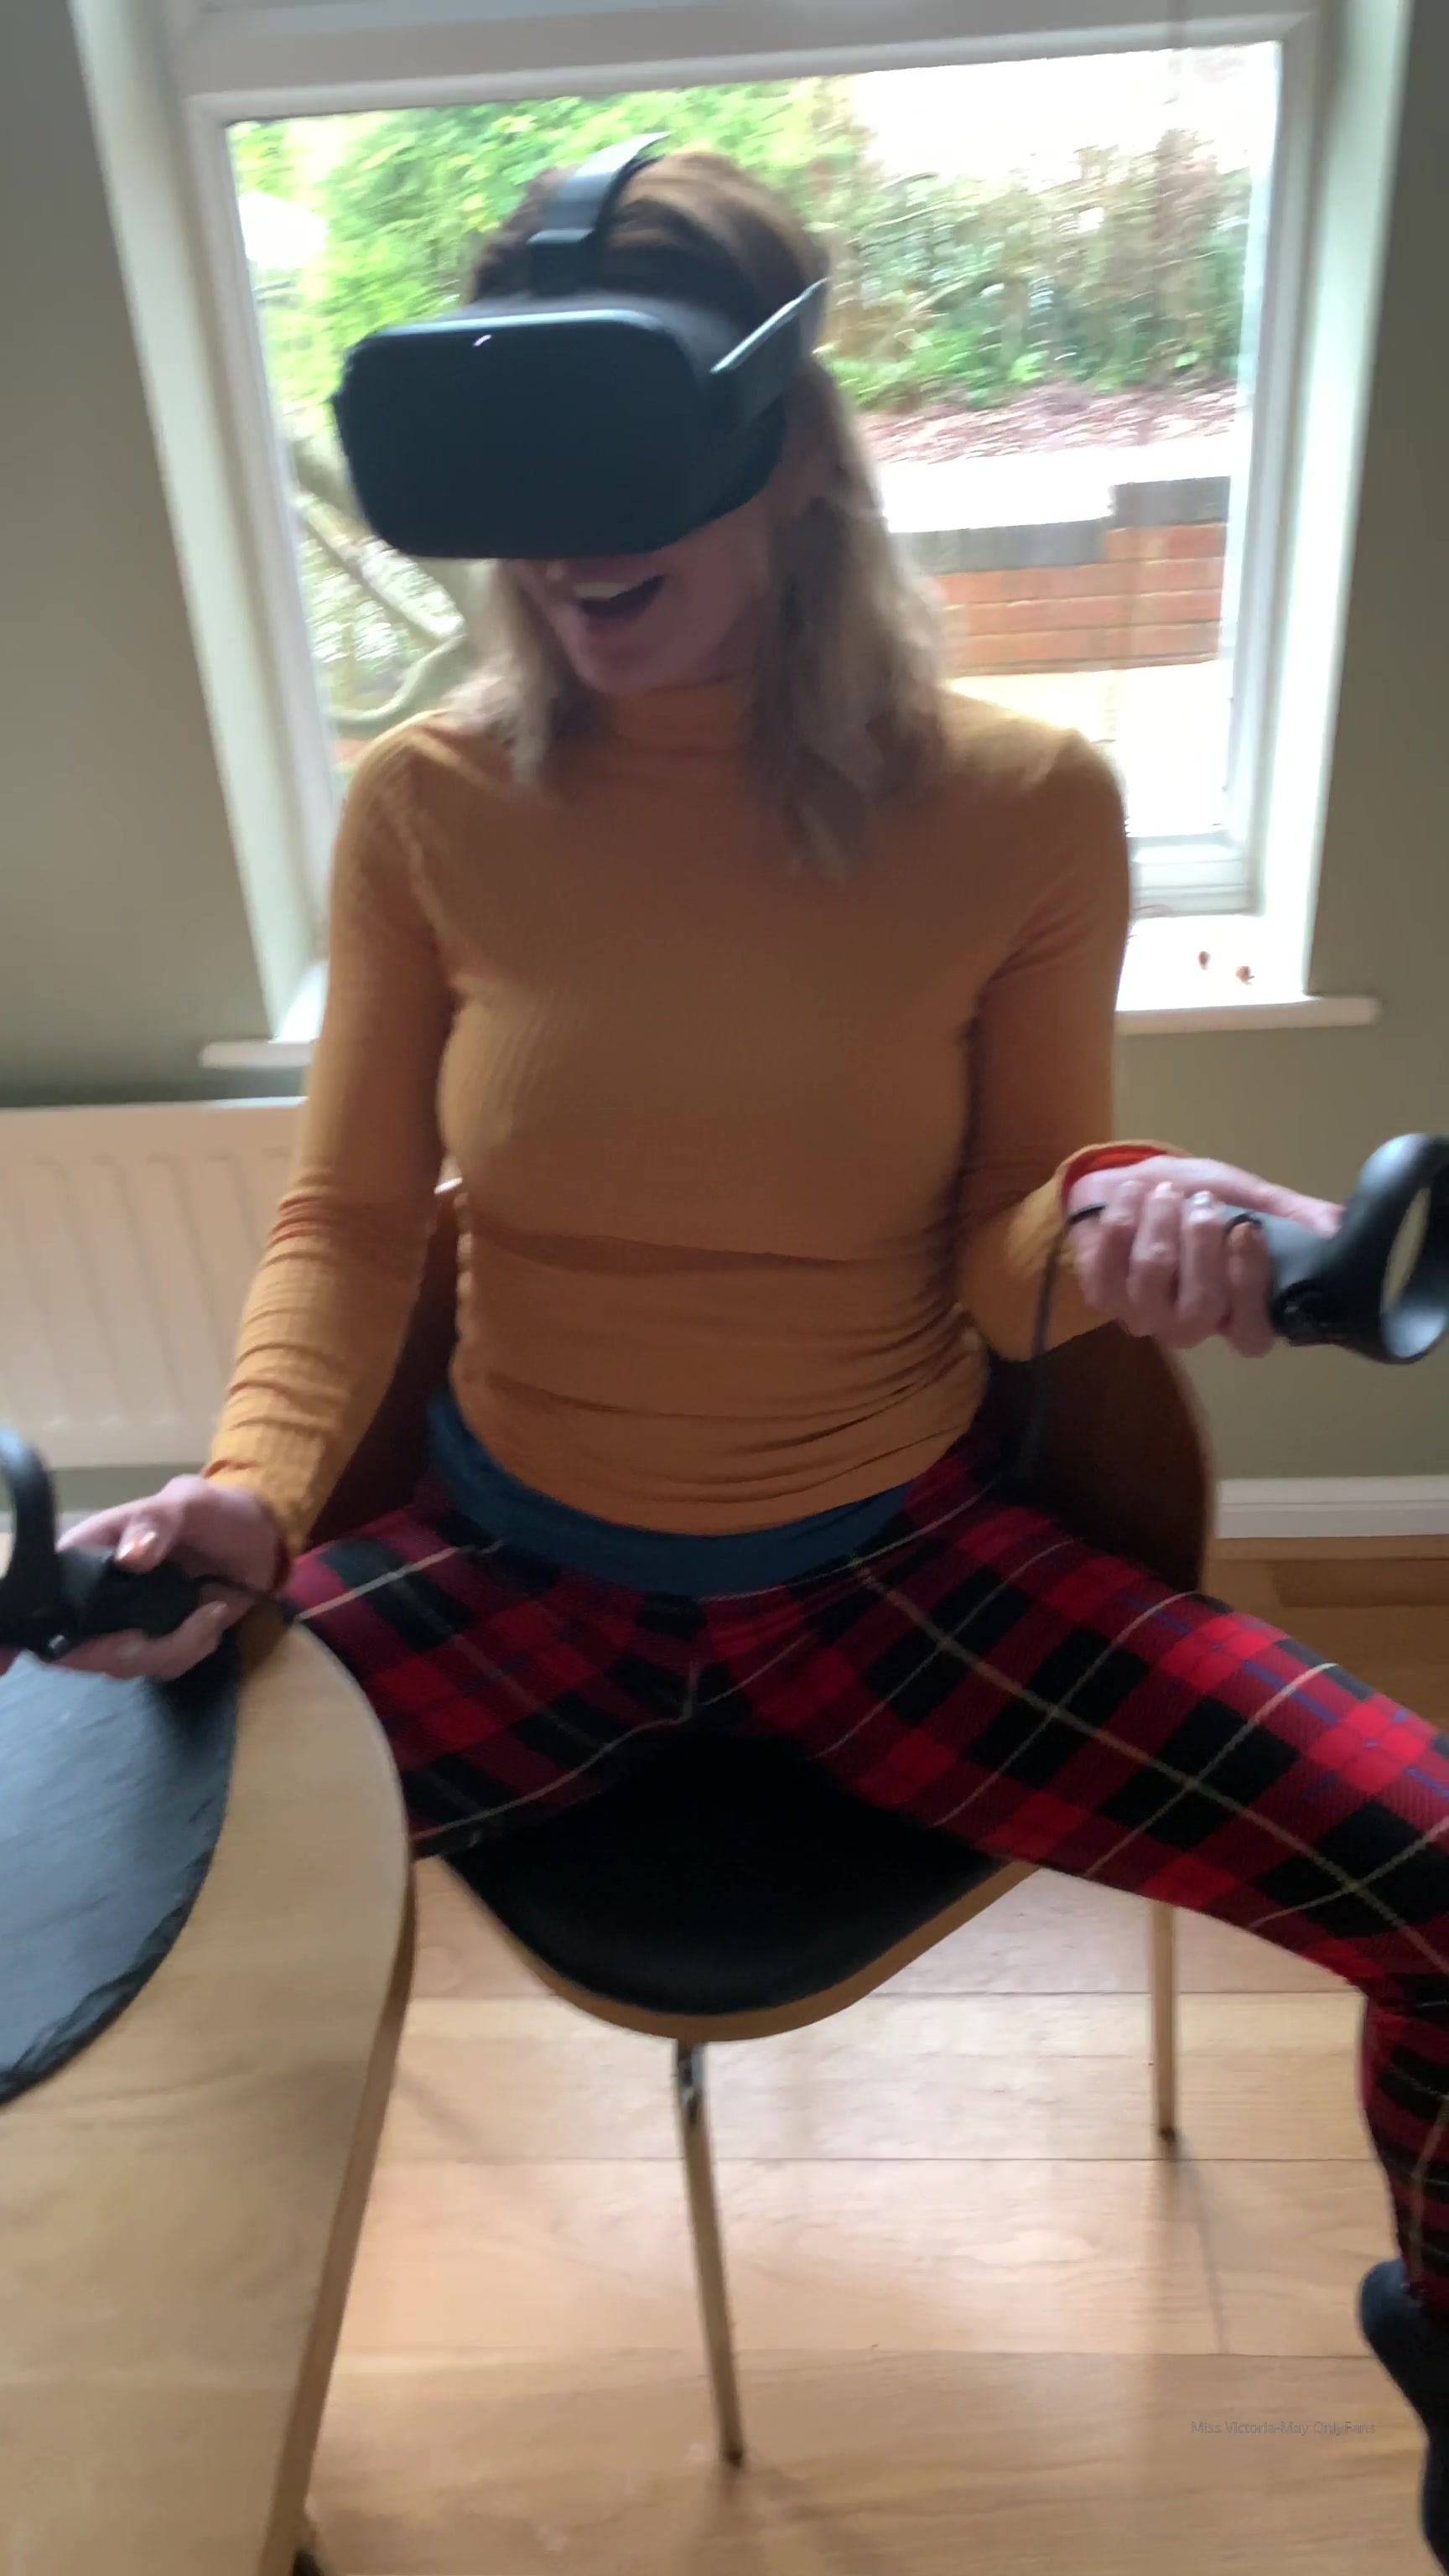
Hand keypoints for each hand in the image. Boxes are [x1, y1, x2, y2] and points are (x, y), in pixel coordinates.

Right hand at [0, 1477, 282, 1687]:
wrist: (257, 1537)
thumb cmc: (214, 1511)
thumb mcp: (188, 1503)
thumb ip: (157, 1522)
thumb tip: (130, 1557)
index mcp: (90, 1555)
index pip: (43, 1596)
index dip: (20, 1632)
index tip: (2, 1665)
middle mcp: (98, 1595)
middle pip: (81, 1650)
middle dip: (133, 1650)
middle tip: (193, 1624)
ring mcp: (126, 1623)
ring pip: (124, 1664)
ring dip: (176, 1648)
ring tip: (211, 1613)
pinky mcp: (157, 1642)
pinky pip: (159, 1668)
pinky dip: (192, 1650)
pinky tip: (213, 1619)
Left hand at [1068, 1156, 1341, 1356]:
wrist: (1134, 1187)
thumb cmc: (1200, 1201)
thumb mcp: (1251, 1200)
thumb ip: (1293, 1216)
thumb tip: (1338, 1227)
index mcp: (1237, 1313)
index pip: (1252, 1335)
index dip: (1249, 1286)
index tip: (1245, 1229)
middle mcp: (1192, 1326)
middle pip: (1199, 1311)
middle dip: (1200, 1247)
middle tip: (1204, 1203)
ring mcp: (1144, 1316)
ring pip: (1152, 1286)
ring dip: (1160, 1228)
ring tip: (1165, 1192)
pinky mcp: (1103, 1297)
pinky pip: (1107, 1269)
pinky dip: (1121, 1224)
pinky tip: (1132, 1197)